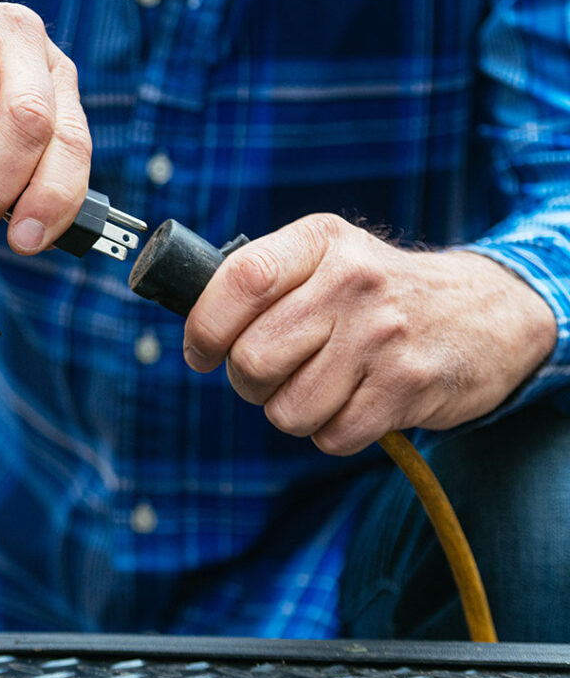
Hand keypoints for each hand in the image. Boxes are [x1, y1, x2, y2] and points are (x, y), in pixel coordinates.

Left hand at [183, 213, 557, 454]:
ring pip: (287, 408)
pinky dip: (331, 431)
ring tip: (317, 384)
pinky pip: (331, 436)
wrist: (483, 311)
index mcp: (318, 241)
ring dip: (289, 409)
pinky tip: (352, 400)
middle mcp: (351, 282)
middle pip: (253, 358)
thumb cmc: (374, 289)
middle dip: (246, 379)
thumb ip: (263, 277)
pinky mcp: (408, 386)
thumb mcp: (325, 254)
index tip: (200, 352)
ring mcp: (382, 335)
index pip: (241, 280)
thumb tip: (193, 323)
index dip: (204, 326)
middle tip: (267, 372)